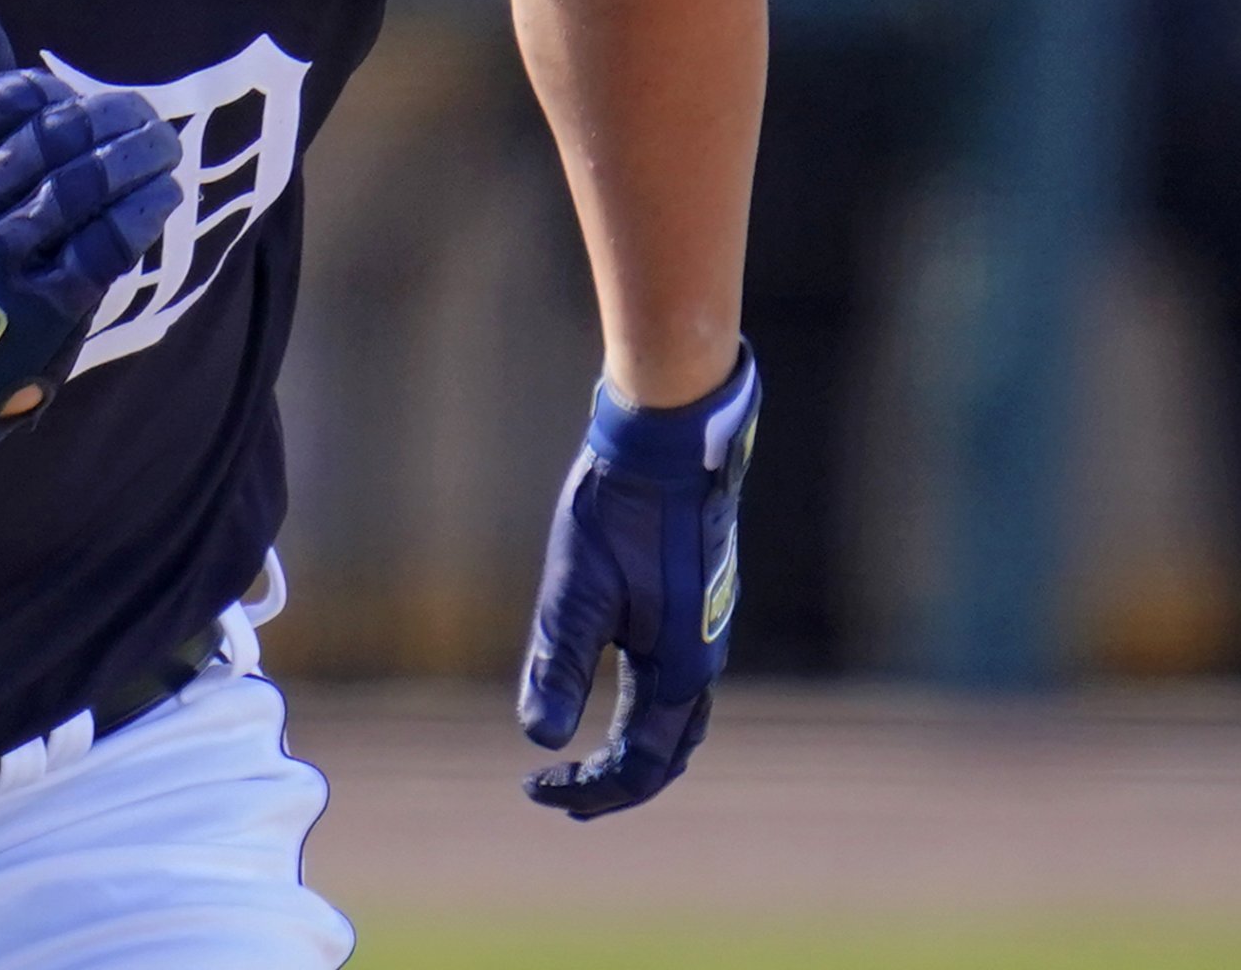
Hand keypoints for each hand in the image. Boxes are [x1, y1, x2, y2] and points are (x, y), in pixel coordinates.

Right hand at [0, 0, 181, 425]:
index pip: (3, 100)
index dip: (55, 95)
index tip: (80, 105)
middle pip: (52, 140)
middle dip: (112, 120)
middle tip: (148, 117)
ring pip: (82, 188)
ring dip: (138, 159)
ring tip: (166, 148)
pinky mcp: (39, 308)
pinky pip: (105, 244)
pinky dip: (142, 212)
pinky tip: (162, 195)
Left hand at [518, 344, 757, 819]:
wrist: (671, 443)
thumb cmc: (622, 513)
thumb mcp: (576, 592)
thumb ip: (559, 666)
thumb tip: (540, 740)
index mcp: (678, 672)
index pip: (637, 765)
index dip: (587, 790)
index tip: (533, 787)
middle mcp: (703, 661)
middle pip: (666, 753)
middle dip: (615, 783)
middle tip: (562, 795)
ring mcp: (707, 630)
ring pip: (680, 718)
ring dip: (637, 749)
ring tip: (591, 760)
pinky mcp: (699, 601)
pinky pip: (681, 680)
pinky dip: (651, 709)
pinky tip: (621, 685)